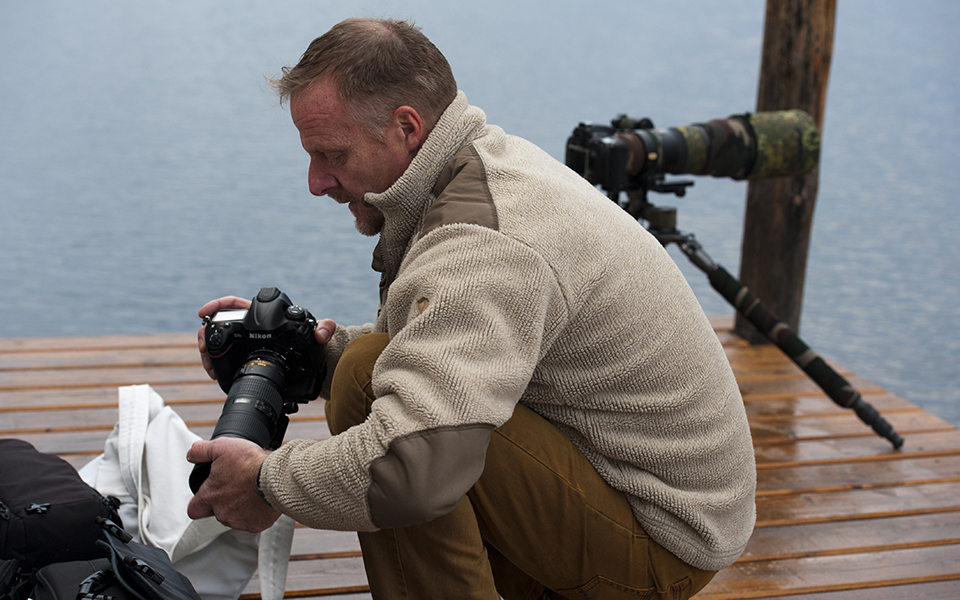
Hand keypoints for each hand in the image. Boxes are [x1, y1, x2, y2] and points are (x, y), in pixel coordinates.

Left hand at [186, 437, 280, 532]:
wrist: (276, 477)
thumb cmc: (251, 463)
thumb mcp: (222, 447)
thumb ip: (202, 451)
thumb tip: (191, 454)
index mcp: (210, 496)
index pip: (193, 509)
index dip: (199, 502)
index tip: (208, 495)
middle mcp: (221, 512)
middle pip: (216, 512)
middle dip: (224, 501)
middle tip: (236, 487)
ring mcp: (239, 521)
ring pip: (234, 517)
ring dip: (239, 507)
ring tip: (250, 491)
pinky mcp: (256, 525)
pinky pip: (252, 521)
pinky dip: (256, 513)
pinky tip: (261, 500)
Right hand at [197, 296, 336, 379]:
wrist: (315, 360)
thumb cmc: (315, 340)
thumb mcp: (321, 331)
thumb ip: (324, 328)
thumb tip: (320, 334)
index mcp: (264, 315)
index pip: (236, 304)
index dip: (219, 305)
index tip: (204, 312)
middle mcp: (252, 328)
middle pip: (221, 325)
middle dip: (206, 334)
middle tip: (203, 347)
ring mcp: (246, 344)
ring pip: (220, 344)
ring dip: (209, 352)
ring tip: (208, 365)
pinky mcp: (246, 358)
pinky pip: (226, 360)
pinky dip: (217, 365)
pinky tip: (215, 374)